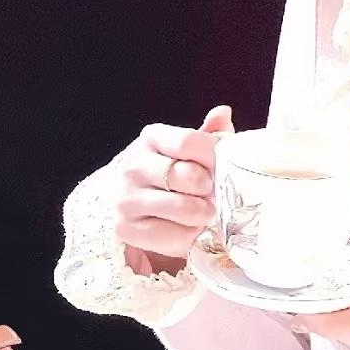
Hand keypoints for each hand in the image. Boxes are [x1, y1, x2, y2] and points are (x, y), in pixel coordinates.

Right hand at [112, 105, 235, 267]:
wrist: (129, 200)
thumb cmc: (168, 169)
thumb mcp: (185, 148)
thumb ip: (207, 134)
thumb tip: (223, 112)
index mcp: (151, 138)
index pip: (188, 142)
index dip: (213, 155)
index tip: (223, 164)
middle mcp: (134, 167)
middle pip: (188, 176)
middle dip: (210, 187)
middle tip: (214, 191)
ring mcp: (127, 200)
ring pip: (184, 209)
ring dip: (204, 212)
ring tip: (206, 209)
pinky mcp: (126, 230)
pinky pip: (174, 237)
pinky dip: (191, 235)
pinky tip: (191, 227)